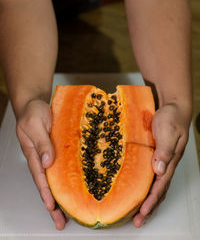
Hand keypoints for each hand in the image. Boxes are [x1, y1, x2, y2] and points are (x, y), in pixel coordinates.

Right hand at [16, 99, 66, 229]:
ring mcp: (51, 155)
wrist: (37, 104)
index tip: (51, 207)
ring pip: (56, 180)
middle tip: (60, 221)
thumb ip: (41, 143)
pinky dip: (69, 180)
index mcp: (34, 154)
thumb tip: (47, 162)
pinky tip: (76, 188)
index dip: (46, 193)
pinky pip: (64, 167)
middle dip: (53, 204)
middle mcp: (42, 158)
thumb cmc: (33, 113)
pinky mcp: (59, 150)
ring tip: (70, 213)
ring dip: (62, 196)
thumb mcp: (35, 124)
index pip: (40, 178)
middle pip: (47, 185)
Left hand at [133, 102, 191, 226]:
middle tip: (138, 221)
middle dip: (149, 207)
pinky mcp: (154, 155)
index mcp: (170, 161)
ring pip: (154, 185)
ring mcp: (160, 160)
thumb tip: (159, 170)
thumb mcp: (168, 132)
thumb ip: (164, 151)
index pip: (160, 186)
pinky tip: (135, 188)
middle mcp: (165, 164)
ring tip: (136, 212)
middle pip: (158, 190)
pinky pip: (149, 174)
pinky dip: (144, 185)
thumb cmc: (172, 119)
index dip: (152, 201)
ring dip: (146, 199)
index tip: (143, 214)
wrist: (173, 107)